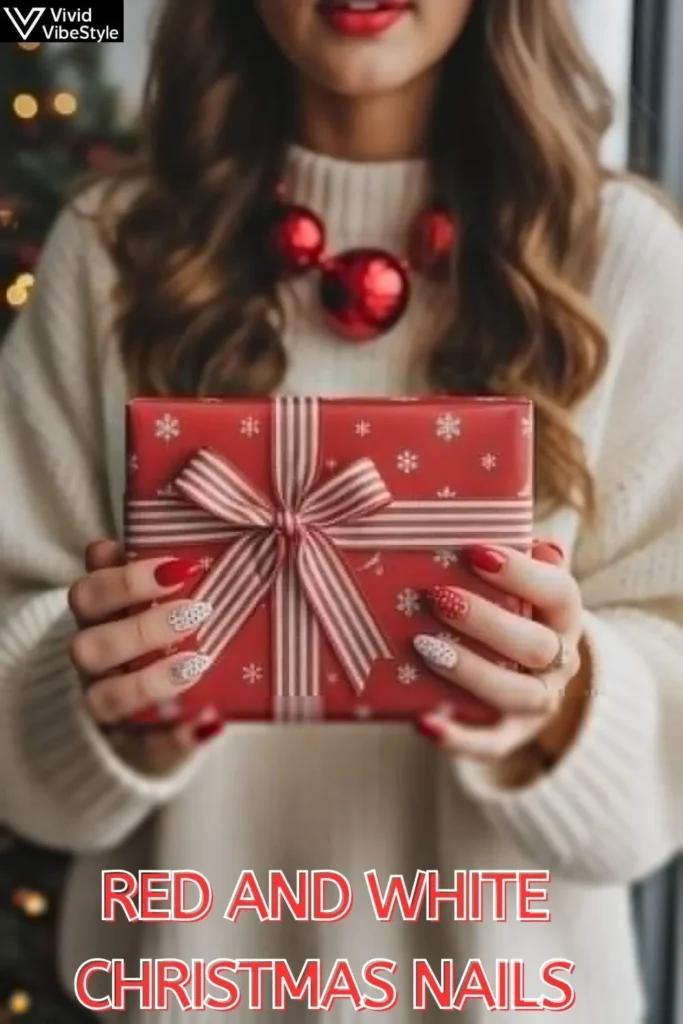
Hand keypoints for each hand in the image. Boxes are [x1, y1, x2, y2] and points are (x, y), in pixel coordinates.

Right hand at [68, 540, 223, 768]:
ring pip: (104, 699)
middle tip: (196, 612)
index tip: (178, 567)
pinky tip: (209, 721)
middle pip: (89, 646)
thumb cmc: (157, 641)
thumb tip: (126, 545)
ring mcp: (107, 708)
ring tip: (198, 663)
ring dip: (151, 680)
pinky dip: (178, 736)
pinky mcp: (134, 746)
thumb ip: (143, 574)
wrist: (153, 715)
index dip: (124, 581)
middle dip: (142, 628)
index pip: (87, 597)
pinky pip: (147, 747)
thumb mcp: (151, 604)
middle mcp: (93, 665)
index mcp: (96, 622)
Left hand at [412, 541, 584, 764]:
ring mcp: (539, 701)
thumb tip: (506, 528)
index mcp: (564, 615)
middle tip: (437, 598)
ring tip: (423, 648)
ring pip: (518, 694)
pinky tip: (423, 722)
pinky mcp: (512, 734)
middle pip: (538, 646)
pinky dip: (458, 739)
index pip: (559, 592)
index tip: (474, 551)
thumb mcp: (516, 580)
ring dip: (471, 671)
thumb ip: (514, 554)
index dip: (521, 573)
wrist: (528, 673)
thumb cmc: (511, 609)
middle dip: (486, 622)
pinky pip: (491, 744)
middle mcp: (560, 660)